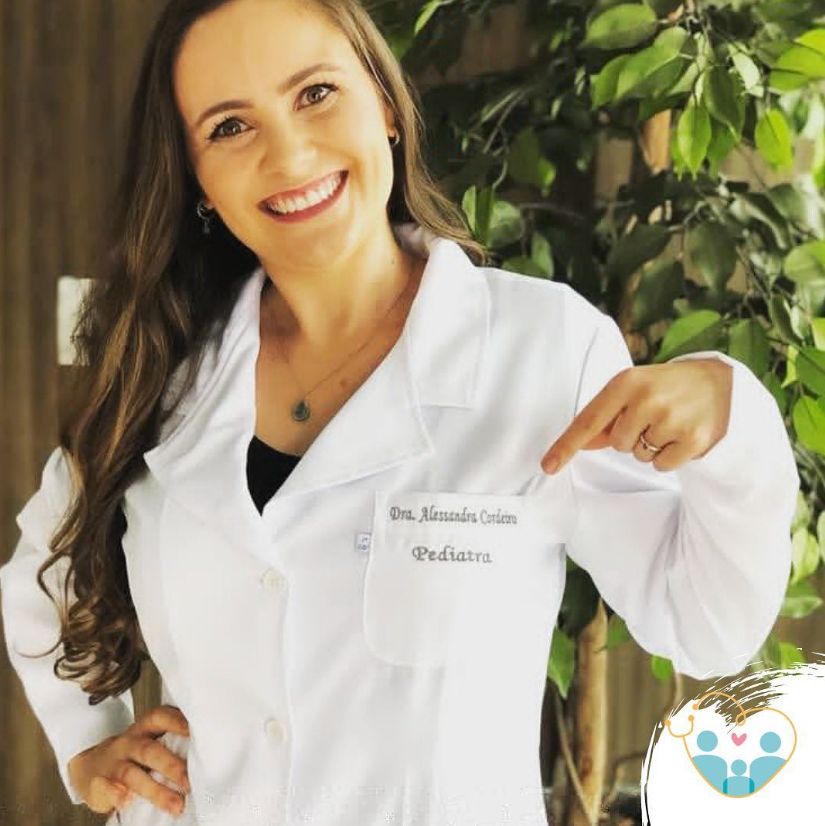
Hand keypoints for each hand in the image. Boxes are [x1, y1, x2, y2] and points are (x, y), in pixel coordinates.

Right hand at [67, 704, 190, 818]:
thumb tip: (205, 756)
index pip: (161, 717)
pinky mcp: (98, 784)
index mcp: (144, 729)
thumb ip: (171, 744)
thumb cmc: (132, 755)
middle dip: (172, 766)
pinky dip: (116, 795)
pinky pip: (105, 787)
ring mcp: (113, 763)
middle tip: (191, 782)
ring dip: (156, 790)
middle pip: (150, 750)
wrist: (88, 768)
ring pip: (133, 774)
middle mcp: (129, 743)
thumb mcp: (149, 742)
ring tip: (176, 805)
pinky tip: (127, 801)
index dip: (178, 722)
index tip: (196, 731)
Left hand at [540, 358, 732, 473]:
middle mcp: (647, 399)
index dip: (566, 446)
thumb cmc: (666, 387)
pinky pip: (662, 466)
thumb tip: (581, 444)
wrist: (720, 383)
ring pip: (640, 456)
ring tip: (672, 422)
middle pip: (618, 444)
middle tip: (655, 416)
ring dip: (652, 446)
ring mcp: (672, 419)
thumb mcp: (634, 391)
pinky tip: (683, 435)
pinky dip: (669, 457)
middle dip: (632, 437)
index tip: (548, 466)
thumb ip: (606, 417)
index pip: (588, 420)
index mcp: (626, 382)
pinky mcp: (694, 440)